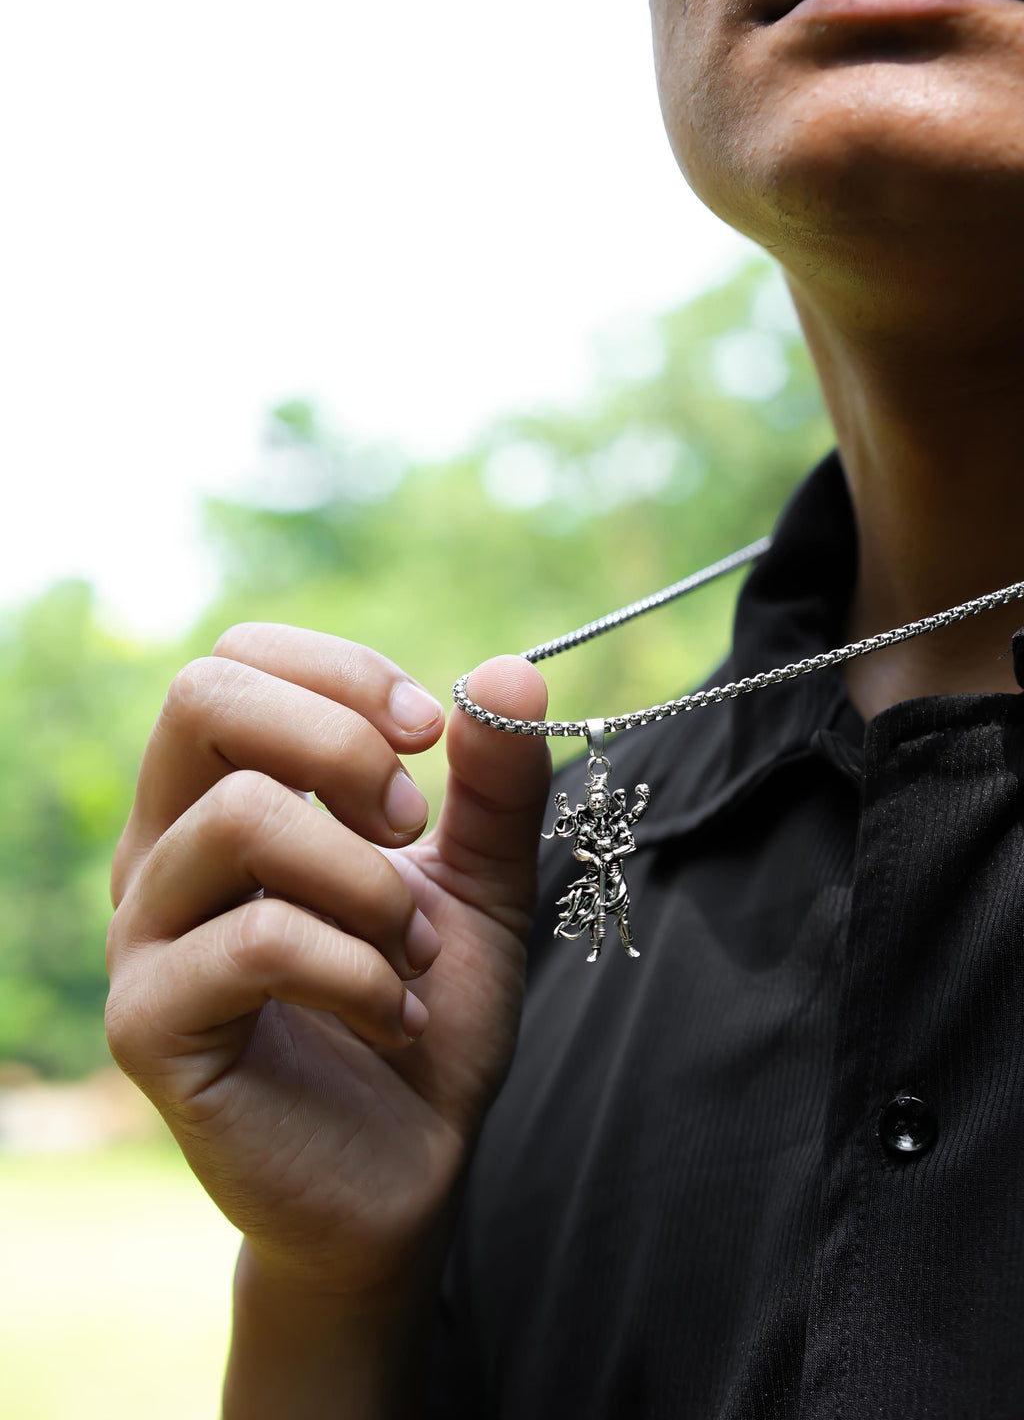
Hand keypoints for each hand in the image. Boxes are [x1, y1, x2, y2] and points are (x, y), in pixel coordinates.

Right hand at [105, 625, 549, 1302]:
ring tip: (413, 951)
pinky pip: (259, 940)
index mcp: (227, 799)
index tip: (429, 733)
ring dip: (368, 881)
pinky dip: (359, 972)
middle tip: (412, 827)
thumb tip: (510, 674)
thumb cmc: (424, 1014)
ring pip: (241, 815)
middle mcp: (166, 850)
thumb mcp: (482, 885)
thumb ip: (494, 785)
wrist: (404, 1171)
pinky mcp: (151, 1021)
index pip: (236, 660)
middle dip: (339, 743)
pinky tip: (393, 1017)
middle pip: (202, 697)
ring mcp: (147, 934)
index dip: (340, 673)